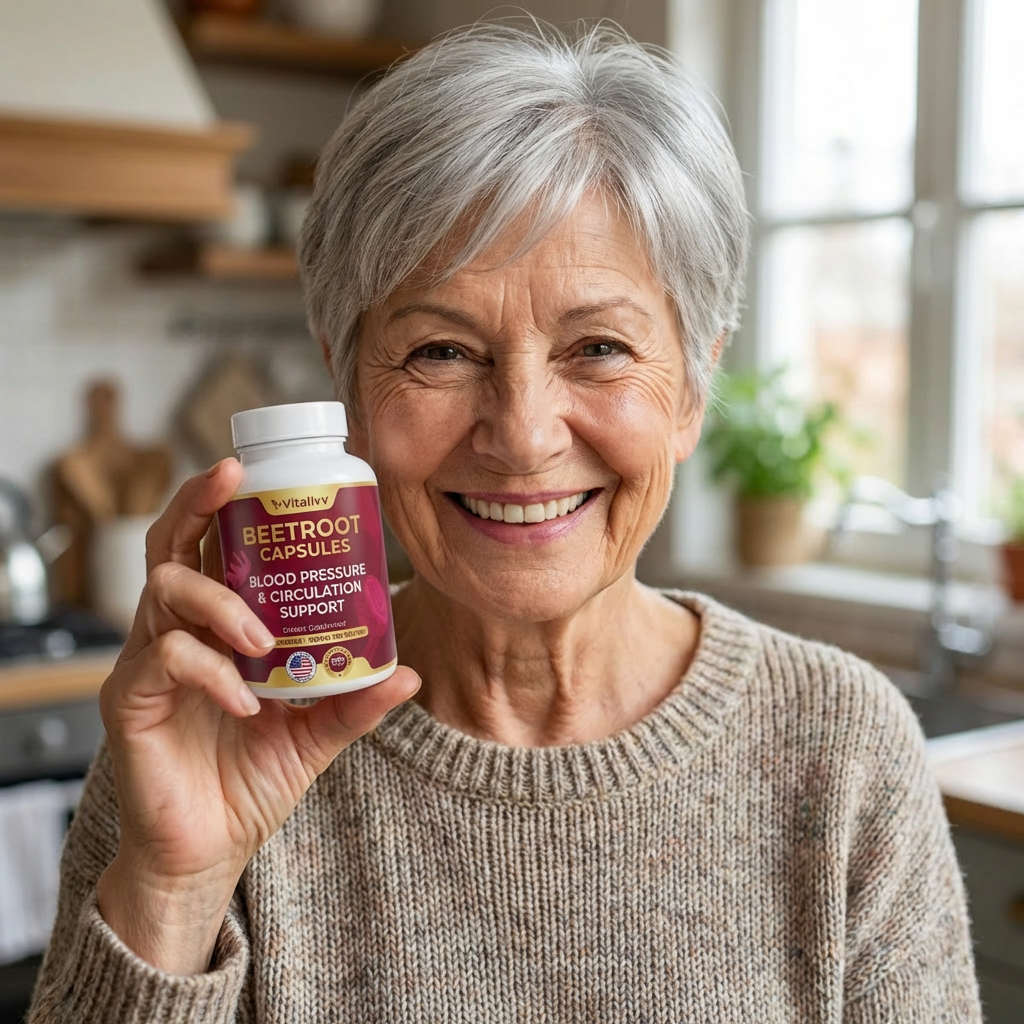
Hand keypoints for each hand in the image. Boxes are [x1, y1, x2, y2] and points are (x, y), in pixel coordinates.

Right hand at [95, 459, 418, 974]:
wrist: (209, 849)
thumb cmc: (251, 780)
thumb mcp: (315, 734)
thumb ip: (354, 702)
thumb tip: (410, 670)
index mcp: (214, 627)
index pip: (208, 546)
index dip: (223, 503)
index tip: (257, 471)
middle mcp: (174, 632)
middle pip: (169, 543)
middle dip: (198, 501)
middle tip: (235, 477)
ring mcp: (147, 664)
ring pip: (164, 591)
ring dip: (221, 600)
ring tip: (262, 637)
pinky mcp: (130, 702)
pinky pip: (164, 661)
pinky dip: (211, 670)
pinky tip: (246, 700)